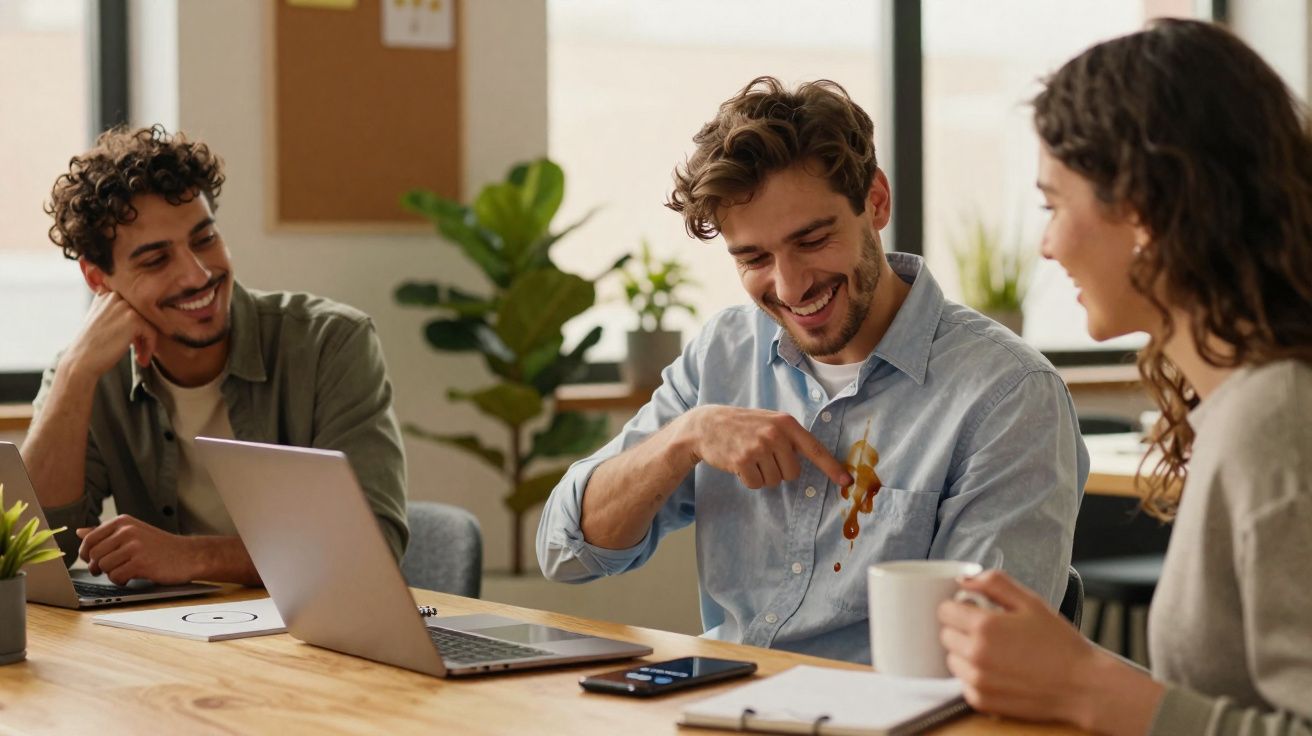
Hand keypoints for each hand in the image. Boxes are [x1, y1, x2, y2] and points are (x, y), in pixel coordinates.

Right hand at [61, 289, 157, 379]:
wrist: (81, 361)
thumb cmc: (92, 345)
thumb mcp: (100, 319)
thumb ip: (115, 310)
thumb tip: (138, 309)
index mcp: (107, 294)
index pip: (134, 306)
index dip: (136, 325)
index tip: (133, 341)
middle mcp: (115, 296)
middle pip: (144, 314)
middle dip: (143, 333)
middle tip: (137, 349)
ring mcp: (124, 306)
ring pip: (150, 323)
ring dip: (147, 341)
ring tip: (139, 356)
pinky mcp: (133, 319)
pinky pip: (152, 333)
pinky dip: (149, 348)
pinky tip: (140, 360)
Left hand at [76, 515, 196, 584]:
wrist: (189, 555)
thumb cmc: (160, 546)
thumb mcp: (134, 532)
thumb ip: (106, 533)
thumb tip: (79, 532)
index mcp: (123, 522)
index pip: (89, 538)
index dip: (86, 554)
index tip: (93, 560)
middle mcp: (127, 531)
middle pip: (94, 554)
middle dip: (97, 566)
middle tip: (108, 570)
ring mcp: (135, 547)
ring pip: (104, 566)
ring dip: (111, 574)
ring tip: (124, 571)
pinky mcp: (141, 563)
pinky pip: (116, 576)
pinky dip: (120, 581)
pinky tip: (131, 577)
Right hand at [682, 406, 851, 488]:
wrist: (707, 424)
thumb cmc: (742, 425)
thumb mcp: (769, 422)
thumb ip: (789, 437)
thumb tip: (810, 462)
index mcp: (786, 423)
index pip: (815, 449)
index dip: (832, 467)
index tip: (847, 482)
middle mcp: (776, 434)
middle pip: (793, 473)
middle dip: (779, 471)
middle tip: (762, 456)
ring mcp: (759, 447)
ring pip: (774, 481)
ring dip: (762, 476)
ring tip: (748, 457)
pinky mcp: (743, 460)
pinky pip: (757, 484)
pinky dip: (749, 480)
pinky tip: (739, 464)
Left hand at [937, 570, 1105, 726]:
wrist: (1081, 686)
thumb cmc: (1059, 643)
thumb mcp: (1031, 602)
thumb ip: (994, 584)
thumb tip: (965, 580)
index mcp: (984, 626)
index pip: (944, 610)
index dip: (959, 607)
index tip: (974, 609)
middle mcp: (975, 655)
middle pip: (945, 634)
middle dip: (962, 629)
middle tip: (990, 631)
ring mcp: (977, 680)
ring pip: (952, 659)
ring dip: (966, 653)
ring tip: (997, 652)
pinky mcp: (981, 701)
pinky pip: (963, 682)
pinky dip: (975, 676)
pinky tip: (999, 671)